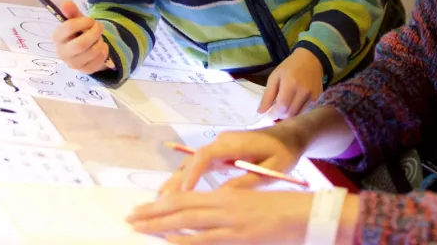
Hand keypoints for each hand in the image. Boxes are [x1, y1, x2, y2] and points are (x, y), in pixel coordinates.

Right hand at [51, 1, 108, 73]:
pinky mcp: (85, 70)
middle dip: (95, 33)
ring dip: (100, 41)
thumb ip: (72, 12)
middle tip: (99, 27)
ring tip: (98, 38)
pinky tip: (100, 47)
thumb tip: (66, 3)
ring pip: (92, 52)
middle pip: (81, 44)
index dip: (84, 22)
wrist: (85, 50)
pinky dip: (104, 50)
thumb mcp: (76, 20)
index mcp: (57, 37)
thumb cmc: (78, 32)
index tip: (91, 20)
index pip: (68, 28)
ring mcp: (73, 64)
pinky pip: (99, 60)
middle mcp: (62, 52)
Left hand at [128, 189, 313, 244]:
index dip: (164, 203)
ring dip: (160, 225)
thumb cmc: (280, 210)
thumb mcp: (248, 207)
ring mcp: (230, 221)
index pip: (187, 197)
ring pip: (187, 221)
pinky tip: (168, 241)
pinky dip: (184, 240)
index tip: (144, 208)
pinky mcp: (239, 237)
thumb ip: (225, 211)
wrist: (306, 214)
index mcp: (226, 195)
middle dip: (153, 213)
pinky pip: (205, 240)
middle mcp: (224, 204)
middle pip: (182, 207)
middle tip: (130, 217)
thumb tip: (202, 221)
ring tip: (138, 227)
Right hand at [160, 121, 305, 193]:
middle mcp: (222, 141)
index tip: (183, 193)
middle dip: (176, 180)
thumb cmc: (283, 153)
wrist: (289, 135)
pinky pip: (199, 164)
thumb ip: (247, 181)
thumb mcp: (270, 170)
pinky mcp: (220, 152)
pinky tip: (174, 191)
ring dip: (177, 179)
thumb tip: (223, 196)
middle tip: (161, 202)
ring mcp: (220, 145)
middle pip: (193, 159)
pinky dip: (186, 177)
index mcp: (235, 143)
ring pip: (192, 162)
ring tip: (160, 200)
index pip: (206, 155)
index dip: (192, 174)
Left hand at [258, 48, 323, 118]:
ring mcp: (312, 95)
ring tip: (283, 109)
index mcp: (290, 83)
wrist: (310, 59)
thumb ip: (267, 95)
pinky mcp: (317, 97)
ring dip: (289, 115)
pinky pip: (305, 110)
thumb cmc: (289, 66)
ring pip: (298, 115)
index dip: (274, 114)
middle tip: (275, 112)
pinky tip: (293, 104)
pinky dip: (297, 111)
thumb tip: (260, 112)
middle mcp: (303, 91)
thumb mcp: (275, 77)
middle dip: (280, 116)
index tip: (269, 114)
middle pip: (290, 113)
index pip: (282, 106)